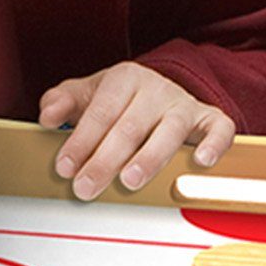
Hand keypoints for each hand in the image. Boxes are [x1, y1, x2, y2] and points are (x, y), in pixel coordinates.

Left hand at [38, 62, 237, 201]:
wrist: (161, 90)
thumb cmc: (121, 100)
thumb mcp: (89, 94)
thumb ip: (63, 101)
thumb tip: (46, 115)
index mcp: (124, 79)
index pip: (100, 112)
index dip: (81, 141)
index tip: (65, 167)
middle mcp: (156, 89)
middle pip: (130, 126)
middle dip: (105, 159)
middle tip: (86, 187)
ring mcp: (184, 105)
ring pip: (169, 131)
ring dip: (150, 157)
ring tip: (131, 180)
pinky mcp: (209, 119)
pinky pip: (218, 129)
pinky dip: (213, 144)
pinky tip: (200, 162)